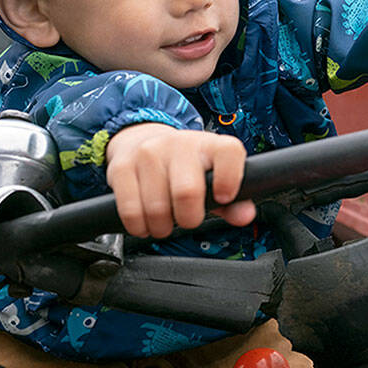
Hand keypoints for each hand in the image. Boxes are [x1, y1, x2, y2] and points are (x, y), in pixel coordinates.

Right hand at [105, 123, 252, 238]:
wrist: (142, 141)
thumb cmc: (187, 167)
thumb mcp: (214, 177)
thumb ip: (234, 200)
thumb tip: (245, 215)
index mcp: (210, 145)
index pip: (229, 153)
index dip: (229, 179)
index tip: (223, 197)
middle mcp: (179, 144)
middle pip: (187, 192)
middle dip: (189, 219)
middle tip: (187, 220)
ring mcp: (148, 153)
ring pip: (157, 207)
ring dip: (162, 226)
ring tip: (165, 222)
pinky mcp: (122, 167)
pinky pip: (130, 210)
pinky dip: (139, 226)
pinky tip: (145, 222)